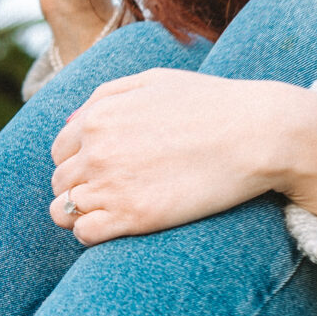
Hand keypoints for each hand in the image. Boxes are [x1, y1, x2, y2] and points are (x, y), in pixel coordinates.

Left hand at [50, 69, 316, 242]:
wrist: (256, 134)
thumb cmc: (210, 104)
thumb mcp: (152, 82)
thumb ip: (104, 97)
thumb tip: (71, 126)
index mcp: (97, 117)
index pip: (60, 151)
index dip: (79, 162)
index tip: (105, 170)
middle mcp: (96, 150)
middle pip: (61, 182)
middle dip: (80, 188)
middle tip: (114, 193)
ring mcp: (112, 184)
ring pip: (64, 211)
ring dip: (82, 213)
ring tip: (113, 212)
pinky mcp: (134, 217)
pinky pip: (85, 234)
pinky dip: (93, 234)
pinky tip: (119, 226)